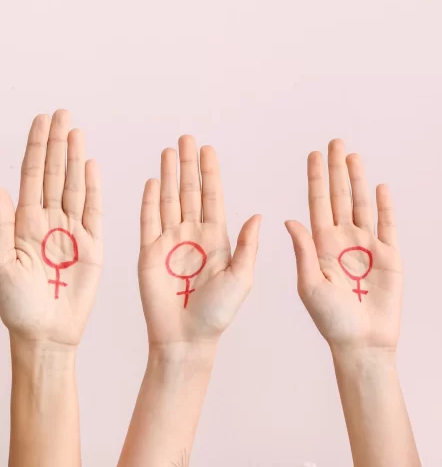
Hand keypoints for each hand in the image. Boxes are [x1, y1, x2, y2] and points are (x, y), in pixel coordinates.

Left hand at [0, 110, 102, 345]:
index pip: (32, 176)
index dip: (36, 148)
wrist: (46, 333)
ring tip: (76, 131)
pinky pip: (95, 210)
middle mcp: (48, 221)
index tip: (41, 121)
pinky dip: (95, 187)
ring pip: (75, 186)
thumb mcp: (0, 264)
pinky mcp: (93, 244)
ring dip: (76, 158)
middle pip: (55, 174)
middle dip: (57, 143)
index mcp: (23, 224)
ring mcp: (72, 230)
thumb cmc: (17, 306)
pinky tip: (92, 166)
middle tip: (62, 114)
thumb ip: (0, 225)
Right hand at [138, 136, 259, 347]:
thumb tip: (258, 214)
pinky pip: (148, 221)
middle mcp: (193, 234)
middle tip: (186, 139)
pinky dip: (149, 200)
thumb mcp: (242, 277)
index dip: (210, 172)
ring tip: (168, 151)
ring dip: (169, 175)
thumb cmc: (218, 312)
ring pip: (169, 200)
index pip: (213, 196)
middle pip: (190, 191)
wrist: (187, 338)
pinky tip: (153, 181)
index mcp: (217, 237)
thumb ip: (248, 245)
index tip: (208, 149)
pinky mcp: (148, 253)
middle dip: (188, 165)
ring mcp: (170, 241)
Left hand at [285, 139, 401, 351]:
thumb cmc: (331, 320)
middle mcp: (343, 240)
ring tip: (353, 156)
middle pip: (340, 196)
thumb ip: (303, 251)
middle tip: (335, 142)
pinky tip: (380, 186)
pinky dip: (385, 205)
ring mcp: (367, 246)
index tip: (314, 154)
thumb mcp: (309, 285)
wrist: (362, 343)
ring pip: (362, 204)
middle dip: (337, 169)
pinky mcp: (389, 255)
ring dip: (358, 180)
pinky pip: (387, 224)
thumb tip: (289, 219)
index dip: (316, 178)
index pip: (318, 203)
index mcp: (322, 245)